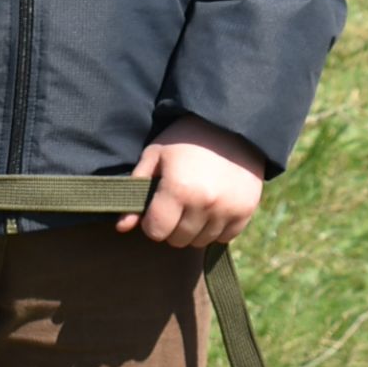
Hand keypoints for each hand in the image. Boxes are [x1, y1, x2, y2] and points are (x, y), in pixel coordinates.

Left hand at [121, 116, 264, 248]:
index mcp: (178, 189)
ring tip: (195, 202)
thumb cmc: (185, 138)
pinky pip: (224, 237)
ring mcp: (228, 210)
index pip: (156, 232)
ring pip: (200, 242)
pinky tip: (214, 206)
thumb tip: (121, 227)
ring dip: (194, 228)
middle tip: (177, 202)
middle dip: (172, 225)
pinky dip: (216, 227)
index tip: (157, 206)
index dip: (152, 221)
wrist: (230, 124)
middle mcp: (204, 204)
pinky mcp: (245, 212)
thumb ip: (136, 191)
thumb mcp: (155, 155)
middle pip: (177, 240)